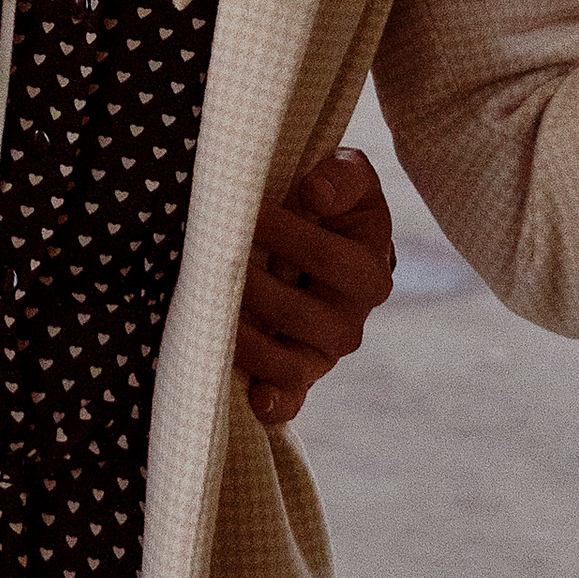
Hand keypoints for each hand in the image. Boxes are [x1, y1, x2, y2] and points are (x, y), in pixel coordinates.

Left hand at [237, 146, 394, 428]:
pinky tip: (256, 398)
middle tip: (213, 260)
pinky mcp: (297, 374)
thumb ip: (343, 176)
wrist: (322, 239)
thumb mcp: (348, 175)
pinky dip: (276, 402)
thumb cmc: (331, 203)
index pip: (325, 257)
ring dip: (248, 342)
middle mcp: (350, 320)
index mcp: (370, 271)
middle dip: (253, 287)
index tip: (245, 212)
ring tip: (208, 312)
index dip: (284, 235)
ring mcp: (322, 353)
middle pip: (301, 315)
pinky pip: (291, 398)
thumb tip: (313, 194)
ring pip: (291, 362)